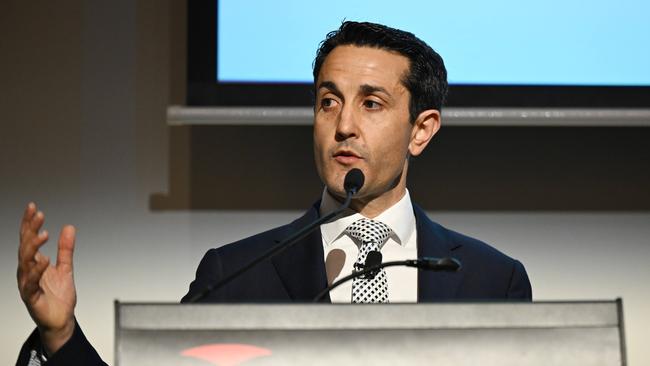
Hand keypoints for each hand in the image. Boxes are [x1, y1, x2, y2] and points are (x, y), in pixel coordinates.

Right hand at [17, 202, 76, 354]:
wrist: (60, 320)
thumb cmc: (58, 296)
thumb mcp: (66, 268)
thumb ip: (66, 249)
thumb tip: (69, 228)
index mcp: (34, 263)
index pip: (29, 239)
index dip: (29, 223)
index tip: (33, 207)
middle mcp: (27, 272)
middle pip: (25, 246)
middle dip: (30, 229)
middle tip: (38, 214)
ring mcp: (27, 284)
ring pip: (25, 262)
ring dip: (33, 247)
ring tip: (43, 233)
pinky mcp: (31, 297)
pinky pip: (31, 283)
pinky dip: (37, 271)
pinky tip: (44, 260)